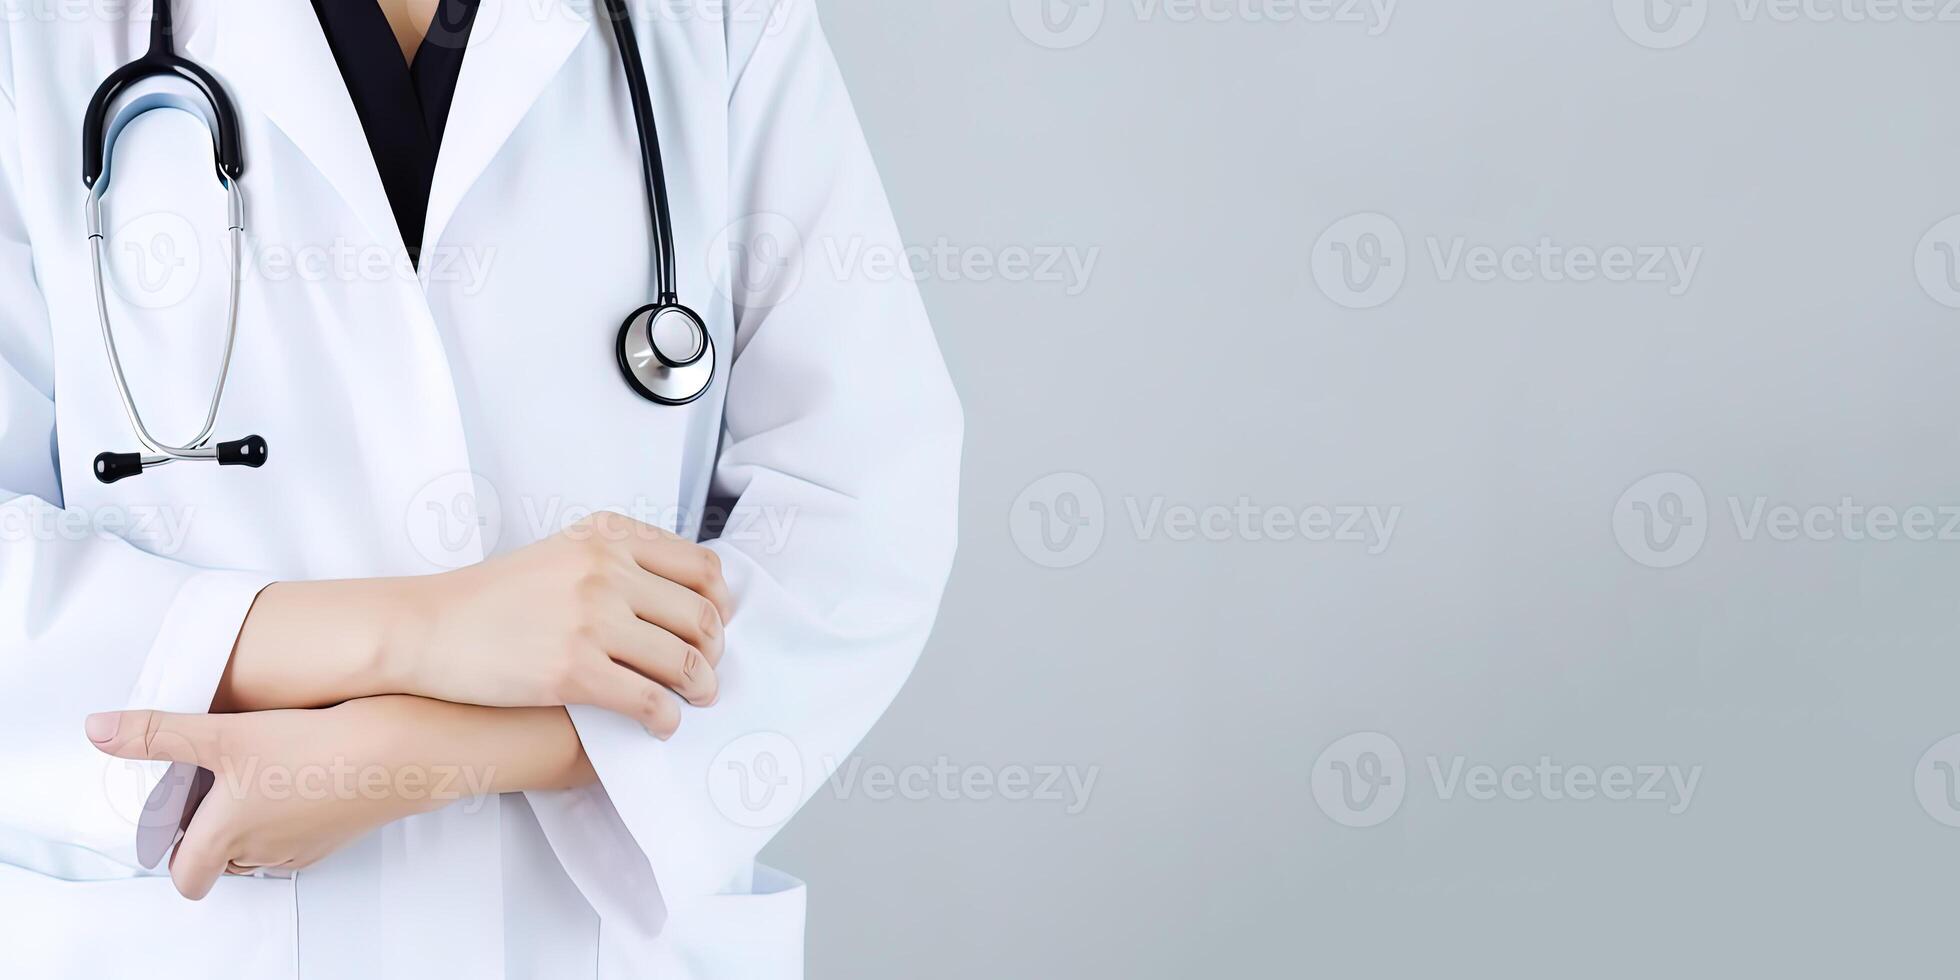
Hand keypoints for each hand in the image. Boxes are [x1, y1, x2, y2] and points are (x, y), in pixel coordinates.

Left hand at [85, 697, 566, 899]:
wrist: (401, 752)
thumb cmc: (316, 749)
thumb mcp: (225, 733)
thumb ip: (159, 733)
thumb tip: (97, 730)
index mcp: (227, 835)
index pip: (185, 878)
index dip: (173, 860)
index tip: (174, 826)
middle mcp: (263, 851)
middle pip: (222, 863)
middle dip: (212, 835)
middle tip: (212, 787)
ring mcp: (306, 847)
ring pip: (263, 850)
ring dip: (253, 825)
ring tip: (257, 775)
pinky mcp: (341, 832)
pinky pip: (303, 836)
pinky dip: (294, 816)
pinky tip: (303, 774)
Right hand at [222, 512, 732, 735]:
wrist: (425, 628)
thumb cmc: (491, 598)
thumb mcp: (561, 554)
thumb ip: (617, 562)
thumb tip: (681, 596)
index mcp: (609, 537)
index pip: (701, 568)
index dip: (720, 605)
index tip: (717, 627)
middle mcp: (607, 571)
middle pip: (700, 616)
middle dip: (715, 650)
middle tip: (709, 671)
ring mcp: (592, 619)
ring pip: (683, 661)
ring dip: (700, 687)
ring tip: (696, 700)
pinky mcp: (574, 670)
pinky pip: (648, 699)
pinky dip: (666, 717)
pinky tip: (661, 725)